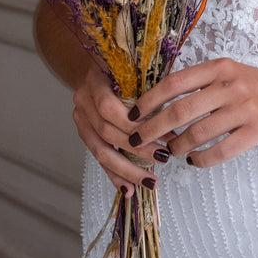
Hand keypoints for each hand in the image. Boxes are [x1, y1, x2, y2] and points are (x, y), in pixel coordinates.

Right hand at [72, 63, 170, 194]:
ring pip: (100, 152)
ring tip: (150, 182)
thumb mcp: (135, 69)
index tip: (162, 133)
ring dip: (127, 169)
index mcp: (95, 81)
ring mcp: (81, 120)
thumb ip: (148, 86)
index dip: (133, 124)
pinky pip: (98, 159)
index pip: (108, 108)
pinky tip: (128, 190)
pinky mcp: (84, 134)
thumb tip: (176, 114)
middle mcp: (83, 102)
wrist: (95, 68)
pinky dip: (114, 175)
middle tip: (163, 158)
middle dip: (137, 149)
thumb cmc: (123, 68)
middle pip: (107, 133)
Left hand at [126, 58, 257, 168]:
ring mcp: (245, 107)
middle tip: (136, 141)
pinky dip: (202, 159)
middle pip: (180, 109)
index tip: (132, 115)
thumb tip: (162, 102)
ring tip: (169, 152)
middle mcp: (230, 84)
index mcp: (219, 67)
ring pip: (198, 132)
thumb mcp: (231, 73)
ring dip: (177, 147)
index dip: (149, 100)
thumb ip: (203, 83)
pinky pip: (222, 150)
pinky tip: (195, 160)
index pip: (174, 83)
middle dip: (153, 128)